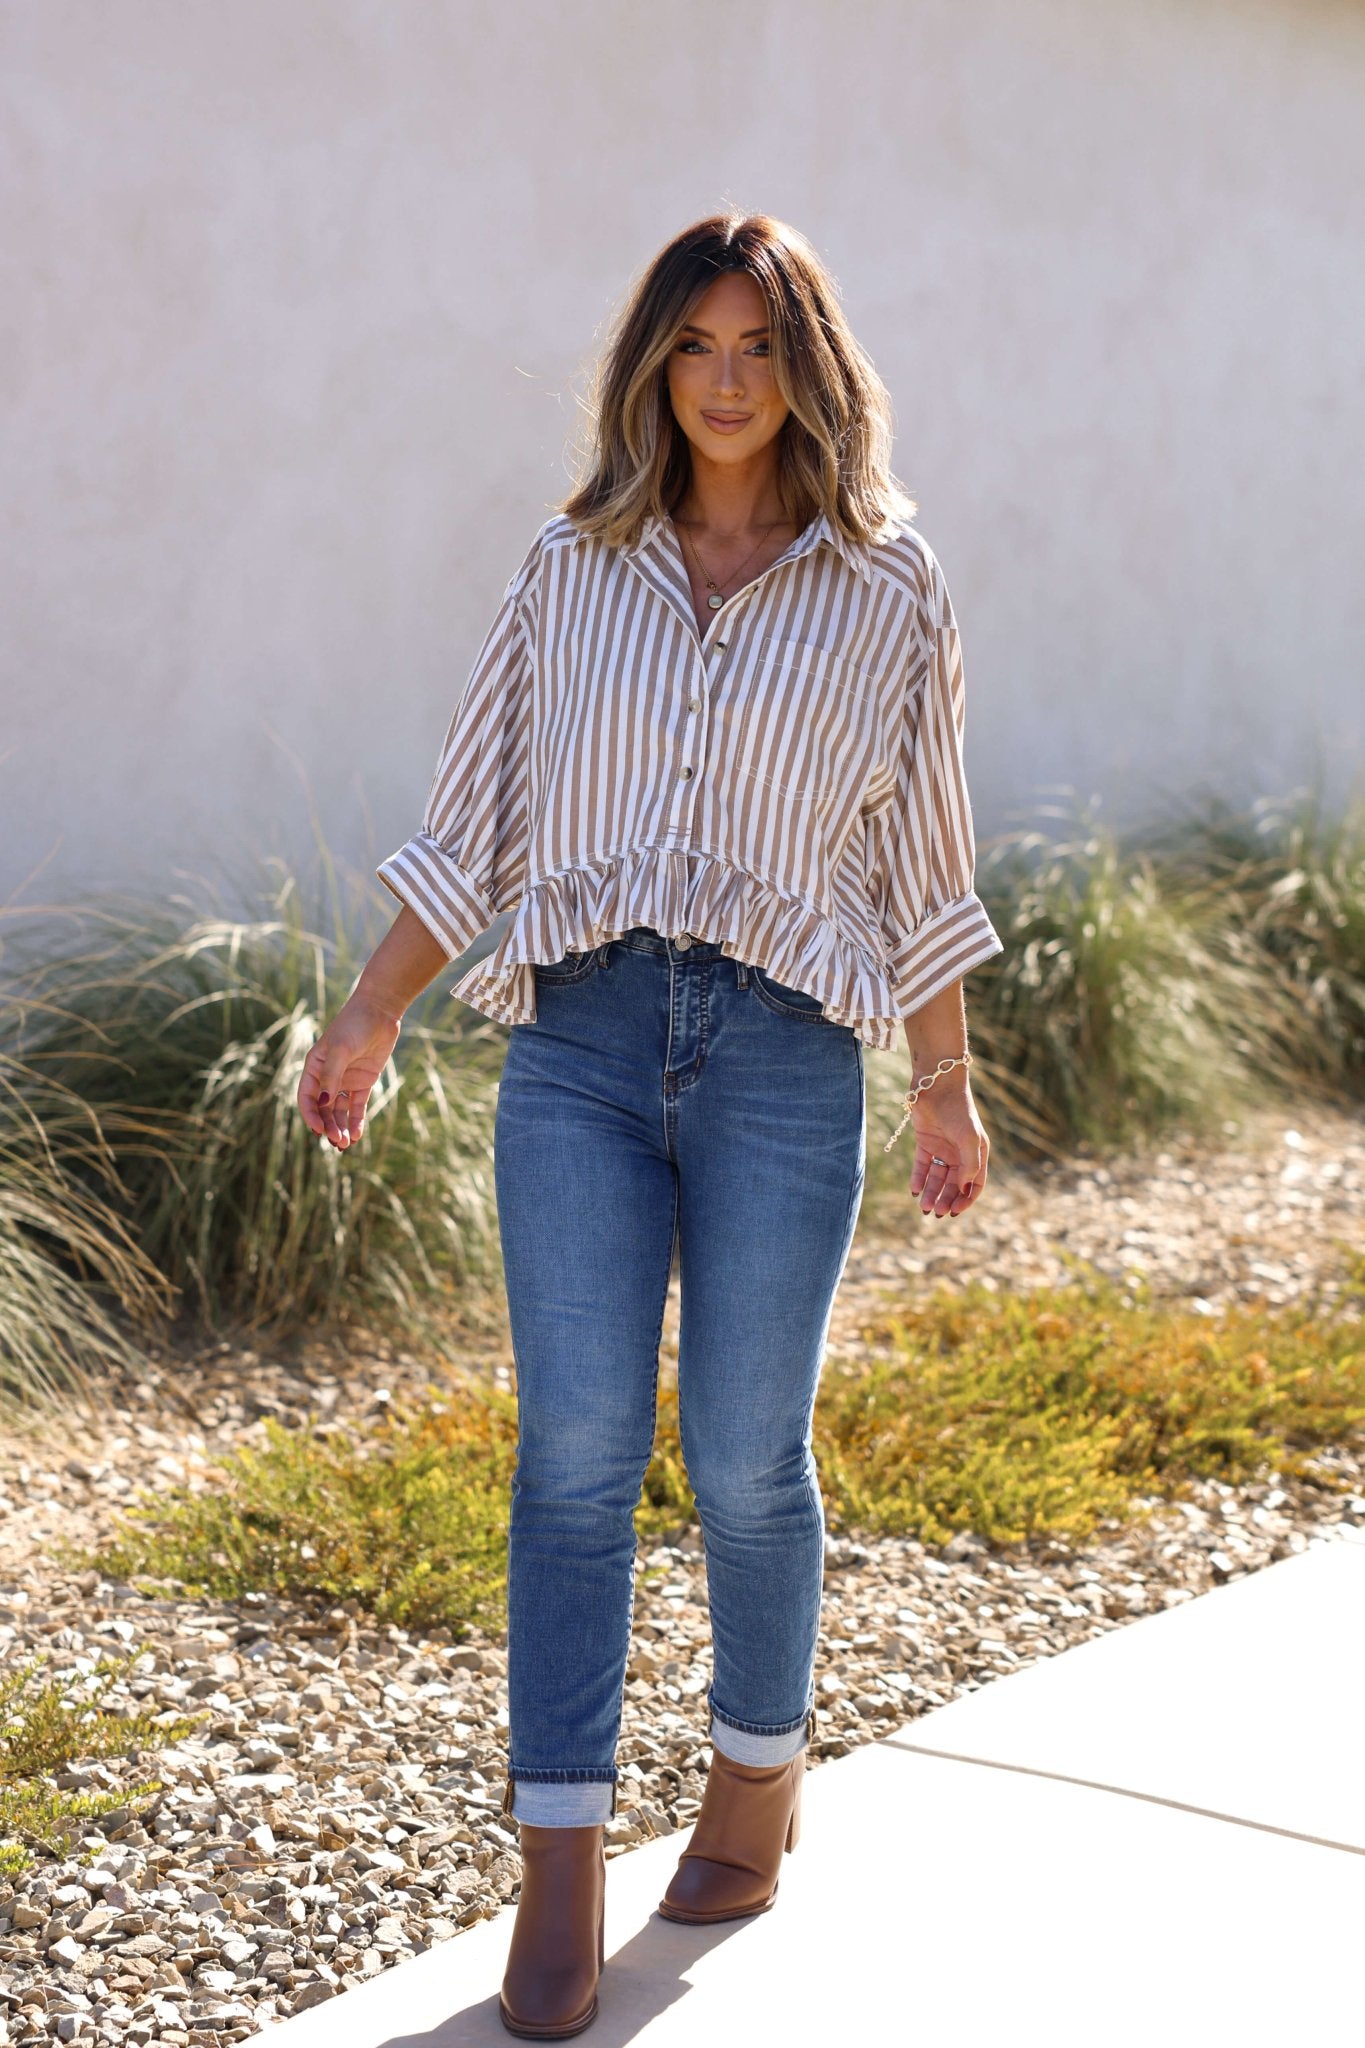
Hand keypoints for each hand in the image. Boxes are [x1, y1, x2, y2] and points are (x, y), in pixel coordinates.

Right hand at [297, 992, 401, 1151]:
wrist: (380, 1011)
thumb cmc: (355, 1025)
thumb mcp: (341, 1049)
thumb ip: (332, 1075)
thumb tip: (322, 1102)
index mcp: (314, 1067)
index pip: (307, 1097)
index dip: (311, 1115)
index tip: (318, 1131)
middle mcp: (327, 1076)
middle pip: (324, 1109)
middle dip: (329, 1126)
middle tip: (337, 1142)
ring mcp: (346, 1080)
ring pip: (339, 1111)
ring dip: (341, 1127)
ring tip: (346, 1144)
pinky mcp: (364, 1082)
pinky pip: (357, 1106)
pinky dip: (356, 1120)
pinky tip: (357, 1135)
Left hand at [907, 1082, 988, 1218]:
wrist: (936, 1084)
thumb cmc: (958, 1110)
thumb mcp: (969, 1139)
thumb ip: (969, 1165)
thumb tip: (964, 1188)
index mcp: (977, 1153)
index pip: (975, 1184)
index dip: (966, 1200)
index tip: (954, 1212)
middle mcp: (961, 1153)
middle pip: (954, 1184)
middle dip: (945, 1199)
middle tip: (935, 1213)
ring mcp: (943, 1147)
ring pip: (937, 1177)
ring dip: (931, 1193)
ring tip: (923, 1208)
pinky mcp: (925, 1141)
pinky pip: (921, 1165)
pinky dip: (917, 1179)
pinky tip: (913, 1191)